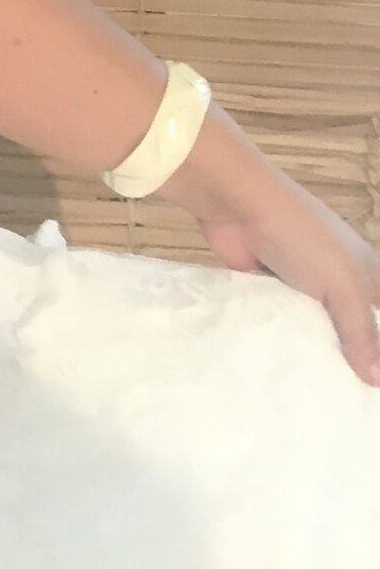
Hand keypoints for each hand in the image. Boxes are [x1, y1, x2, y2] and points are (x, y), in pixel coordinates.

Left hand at [189, 171, 379, 385]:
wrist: (236, 204)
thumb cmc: (301, 238)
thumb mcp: (343, 286)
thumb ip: (360, 333)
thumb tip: (376, 379)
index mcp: (365, 272)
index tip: (376, 378)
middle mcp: (336, 277)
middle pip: (351, 323)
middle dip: (351, 353)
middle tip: (352, 398)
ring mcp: (300, 281)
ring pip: (315, 324)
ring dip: (315, 349)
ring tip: (319, 392)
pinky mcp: (266, 285)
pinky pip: (281, 319)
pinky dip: (283, 337)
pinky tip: (284, 368)